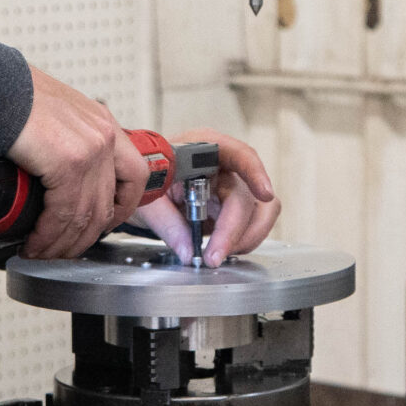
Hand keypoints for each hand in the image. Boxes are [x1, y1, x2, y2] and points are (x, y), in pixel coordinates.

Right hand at [6, 67, 150, 259]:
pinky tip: (35, 241)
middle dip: (84, 237)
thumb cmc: (12, 98)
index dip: (123, 208)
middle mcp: (103, 136)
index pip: (134, 175)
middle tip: (64, 251)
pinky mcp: (69, 162)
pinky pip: (64, 213)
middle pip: (107, 204)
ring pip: (86, 215)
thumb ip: (68, 143)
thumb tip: (60, 181)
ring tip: (42, 252)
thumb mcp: (56, 117)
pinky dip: (48, 235)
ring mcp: (90, 149)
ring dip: (62, 242)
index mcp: (103, 124)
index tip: (105, 225)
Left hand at [138, 132, 280, 266]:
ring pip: (262, 211)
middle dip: (234, 230)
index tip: (264, 193)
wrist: (141, 188)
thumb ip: (166, 223)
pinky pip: (253, 224)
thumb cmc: (145, 181)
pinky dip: (243, 241)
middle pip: (247, 196)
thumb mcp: (146, 199)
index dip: (255, 172)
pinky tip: (223, 249)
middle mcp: (224, 165)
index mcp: (202, 149)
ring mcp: (232, 187)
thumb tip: (188, 251)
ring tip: (220, 254)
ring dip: (247, 237)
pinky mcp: (233, 208)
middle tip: (214, 257)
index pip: (239, 154)